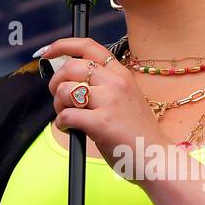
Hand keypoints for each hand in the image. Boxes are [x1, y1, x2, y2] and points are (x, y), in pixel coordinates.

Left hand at [37, 38, 172, 179]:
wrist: (156, 158)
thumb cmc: (138, 133)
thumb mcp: (127, 98)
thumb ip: (104, 86)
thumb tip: (72, 82)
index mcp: (121, 74)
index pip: (88, 46)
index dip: (63, 45)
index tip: (48, 53)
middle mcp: (115, 82)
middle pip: (70, 67)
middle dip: (55, 83)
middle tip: (59, 99)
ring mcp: (109, 101)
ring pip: (65, 90)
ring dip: (58, 105)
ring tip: (67, 116)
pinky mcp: (101, 122)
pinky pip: (66, 116)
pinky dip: (61, 124)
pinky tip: (70, 130)